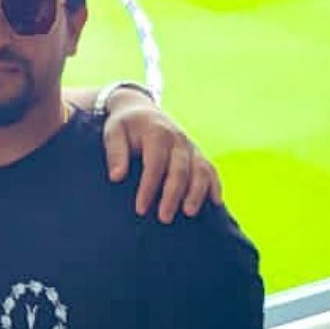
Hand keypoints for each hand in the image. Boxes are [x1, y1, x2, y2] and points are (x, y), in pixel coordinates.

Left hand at [99, 95, 222, 221]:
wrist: (141, 110)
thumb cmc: (125, 126)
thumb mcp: (113, 132)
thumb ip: (115, 152)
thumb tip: (116, 176)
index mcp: (157, 133)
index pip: (155, 163)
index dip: (148, 187)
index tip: (140, 208)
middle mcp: (178, 140)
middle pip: (179, 170)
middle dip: (172, 195)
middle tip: (164, 218)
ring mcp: (191, 146)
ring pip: (200, 170)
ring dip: (196, 192)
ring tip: (189, 213)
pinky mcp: (197, 153)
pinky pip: (210, 169)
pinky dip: (215, 184)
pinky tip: (216, 202)